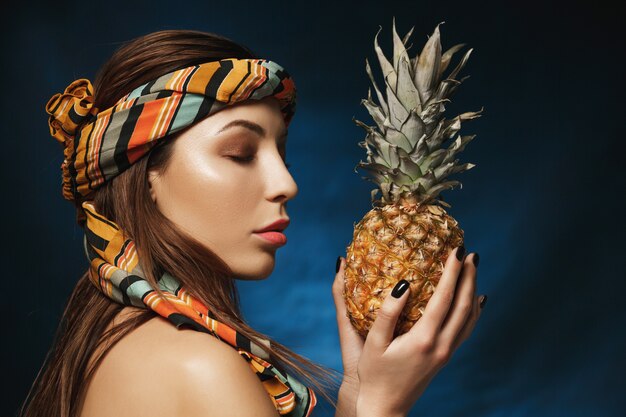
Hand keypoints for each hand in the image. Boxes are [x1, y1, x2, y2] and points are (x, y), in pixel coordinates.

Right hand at [336, 247, 482, 416]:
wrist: (385, 408)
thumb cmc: (374, 375)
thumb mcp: (373, 342)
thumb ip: (387, 312)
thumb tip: (403, 284)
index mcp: (424, 339)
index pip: (444, 298)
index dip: (452, 272)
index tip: (457, 250)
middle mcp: (441, 345)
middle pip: (464, 305)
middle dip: (469, 277)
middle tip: (471, 253)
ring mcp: (446, 352)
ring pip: (469, 317)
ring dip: (473, 290)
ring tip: (474, 269)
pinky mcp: (445, 357)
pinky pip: (466, 329)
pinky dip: (474, 311)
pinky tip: (477, 301)